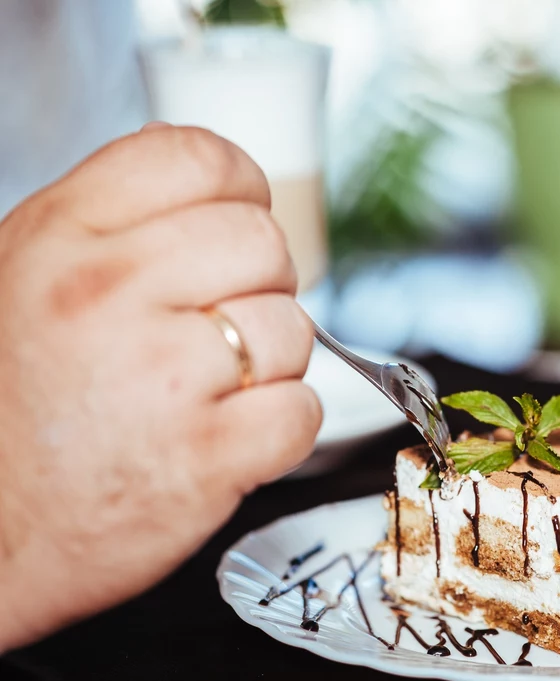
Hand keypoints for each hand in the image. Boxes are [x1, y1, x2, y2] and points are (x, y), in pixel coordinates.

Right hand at [0, 125, 321, 649]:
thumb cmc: (12, 407)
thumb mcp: (26, 276)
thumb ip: (116, 222)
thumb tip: (214, 178)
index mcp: (61, 237)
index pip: (198, 157)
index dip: (240, 189)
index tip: (235, 223)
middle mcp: (109, 294)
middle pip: (263, 242)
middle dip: (261, 283)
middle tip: (221, 324)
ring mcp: (161, 377)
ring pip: (293, 328)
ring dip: (273, 361)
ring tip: (215, 389)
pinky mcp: (203, 458)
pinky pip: (301, 410)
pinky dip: (282, 426)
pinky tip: (232, 434)